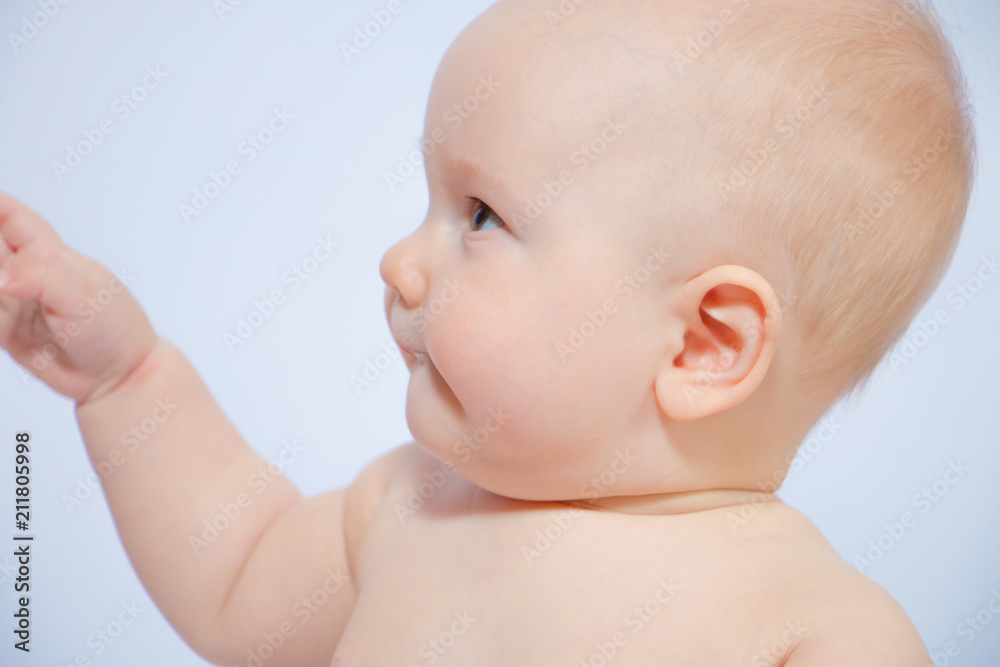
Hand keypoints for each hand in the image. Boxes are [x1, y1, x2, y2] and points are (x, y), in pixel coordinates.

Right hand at [0, 192, 157, 403]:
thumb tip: (2, 277)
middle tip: (5, 284)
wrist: (118, 376)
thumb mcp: (84, 294)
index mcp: (49, 252)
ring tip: (12, 313)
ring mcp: (13, 301)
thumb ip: (42, 277)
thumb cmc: (115, 328)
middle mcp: (26, 273)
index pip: (9, 216)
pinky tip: (9, 327)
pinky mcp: (5, 329)